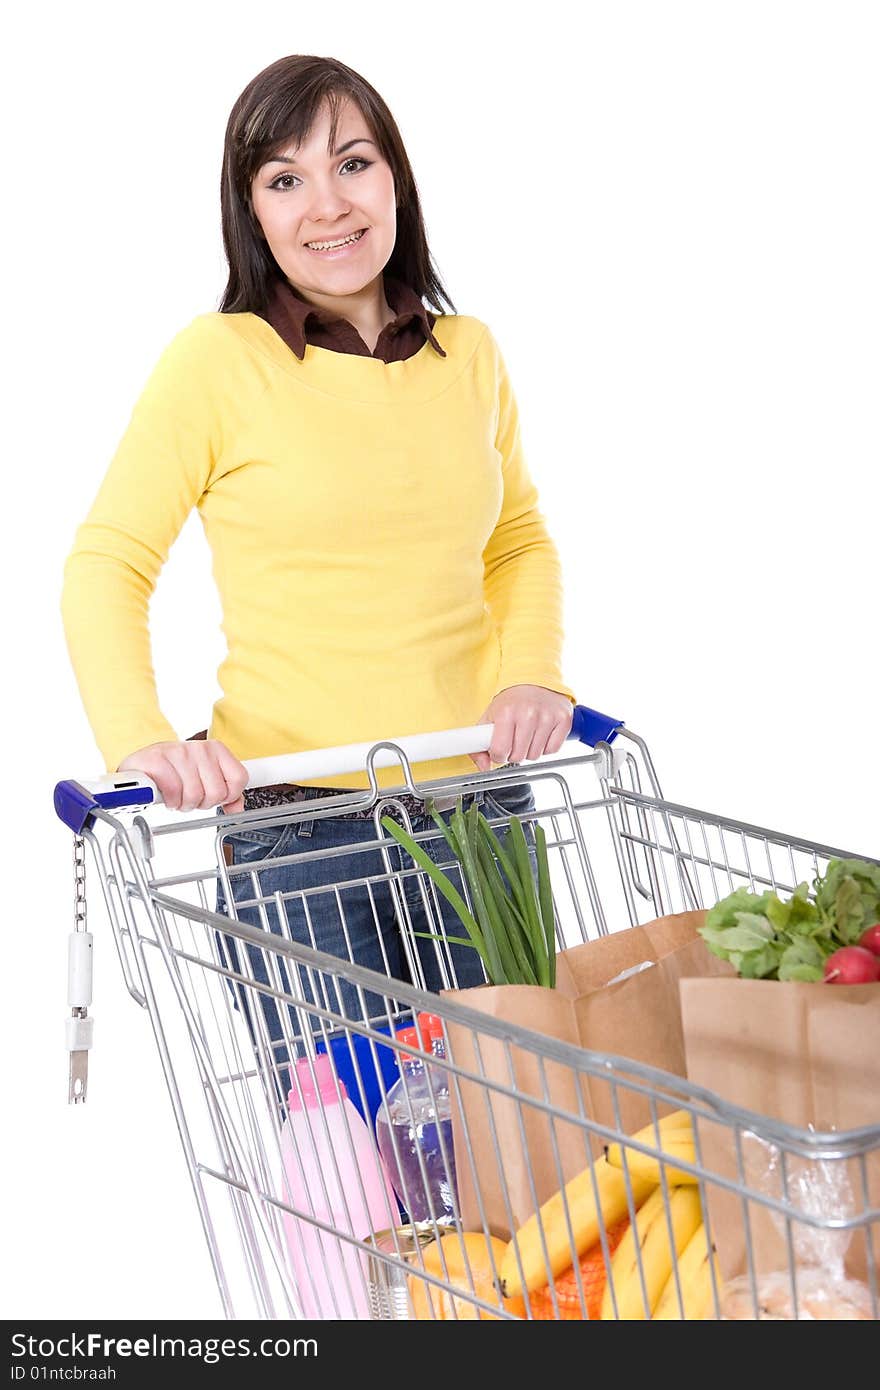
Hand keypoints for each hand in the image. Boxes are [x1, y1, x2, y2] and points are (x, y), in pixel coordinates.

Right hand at [117, 739, 248, 812]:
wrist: (141, 765)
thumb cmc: (174, 771)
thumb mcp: (204, 777)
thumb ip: (225, 791)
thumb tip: (238, 808)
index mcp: (216, 749)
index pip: (239, 778)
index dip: (227, 796)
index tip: (214, 795)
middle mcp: (200, 747)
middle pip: (216, 792)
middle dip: (202, 803)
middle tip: (190, 796)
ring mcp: (178, 752)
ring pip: (194, 795)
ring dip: (183, 804)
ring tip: (177, 796)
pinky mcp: (157, 759)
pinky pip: (173, 792)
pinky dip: (169, 800)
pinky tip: (166, 796)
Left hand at [470, 685, 573, 771]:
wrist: (534, 681)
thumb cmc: (511, 701)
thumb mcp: (489, 717)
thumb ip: (480, 744)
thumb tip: (484, 767)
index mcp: (507, 712)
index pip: (500, 751)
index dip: (498, 755)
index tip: (500, 749)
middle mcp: (528, 714)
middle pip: (518, 757)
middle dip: (514, 753)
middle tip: (514, 740)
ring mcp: (548, 717)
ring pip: (535, 756)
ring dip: (529, 751)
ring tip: (527, 735)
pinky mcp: (563, 720)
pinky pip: (552, 750)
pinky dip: (545, 747)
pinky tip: (541, 735)